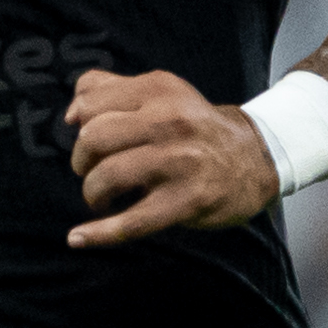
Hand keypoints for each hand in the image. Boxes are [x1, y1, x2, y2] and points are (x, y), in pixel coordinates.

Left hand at [65, 68, 278, 247]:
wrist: (255, 157)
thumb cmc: (195, 129)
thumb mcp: (163, 94)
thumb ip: (114, 90)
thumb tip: (71, 113)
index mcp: (158, 90)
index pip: (90, 102)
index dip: (79, 124)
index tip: (88, 140)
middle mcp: (169, 121)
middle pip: (93, 139)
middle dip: (81, 161)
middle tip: (93, 170)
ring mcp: (178, 162)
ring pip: (107, 177)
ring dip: (93, 192)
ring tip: (102, 197)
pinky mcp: (186, 201)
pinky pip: (131, 222)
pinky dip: (99, 234)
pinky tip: (78, 238)